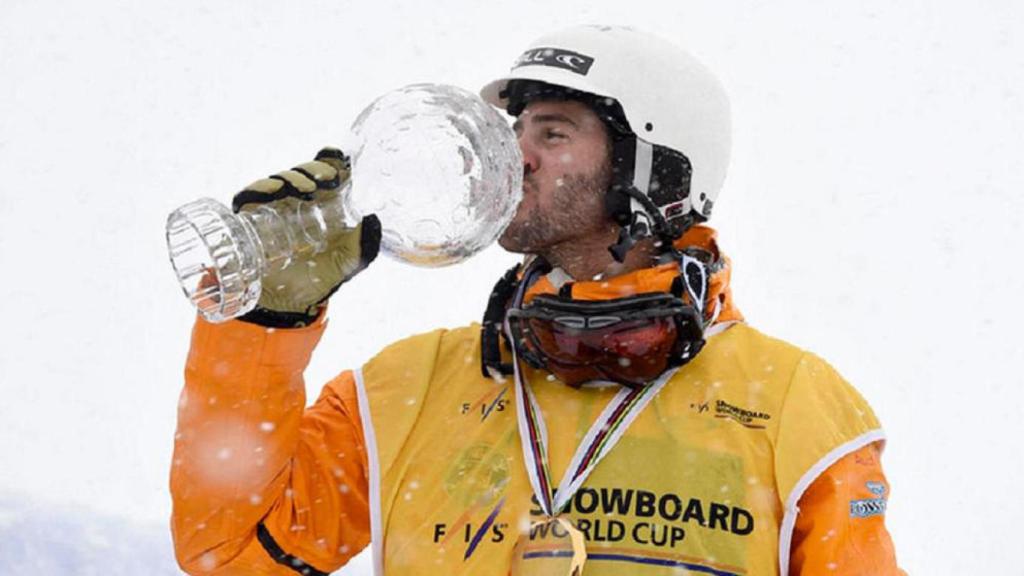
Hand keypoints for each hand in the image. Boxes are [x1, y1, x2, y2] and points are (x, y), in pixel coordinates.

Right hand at [233, 148, 380, 326]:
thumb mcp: (347, 262)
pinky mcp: (251, 217)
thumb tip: (374, 219)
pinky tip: (274, 191)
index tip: (339, 158)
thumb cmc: (319, 277)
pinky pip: (252, 195)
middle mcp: (298, 202)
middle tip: (326, 178)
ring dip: (293, 178)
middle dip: (315, 169)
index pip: (327, 174)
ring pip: (281, 180)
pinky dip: (261, 188)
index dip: (332, 161)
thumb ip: (363, 243)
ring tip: (305, 188)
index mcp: (324, 206)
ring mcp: (274, 207)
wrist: (288, 302)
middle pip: (305, 173)